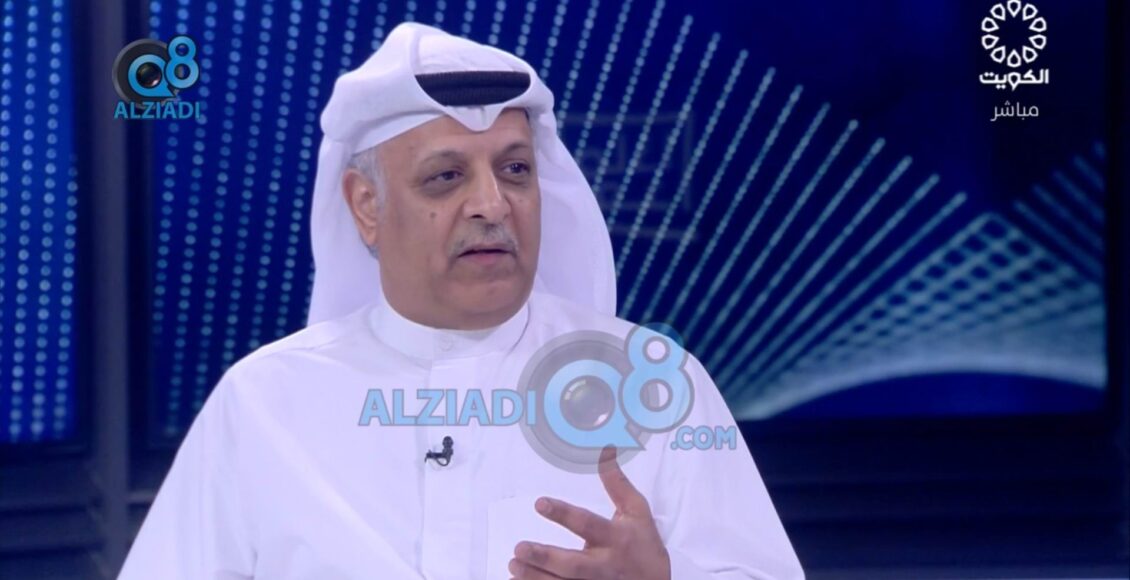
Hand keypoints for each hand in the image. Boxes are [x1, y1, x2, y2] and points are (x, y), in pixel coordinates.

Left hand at [509, 446, 670, 579]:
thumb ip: (617, 483)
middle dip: (546, 557)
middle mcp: (604, 565)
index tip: (539, 503)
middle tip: (520, 548)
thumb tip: (606, 449)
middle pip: (573, 564)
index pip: (587, 524)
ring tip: (513, 564)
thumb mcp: (637, 511)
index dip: (563, 514)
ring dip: (536, 577)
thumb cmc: (644, 545)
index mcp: (616, 538)